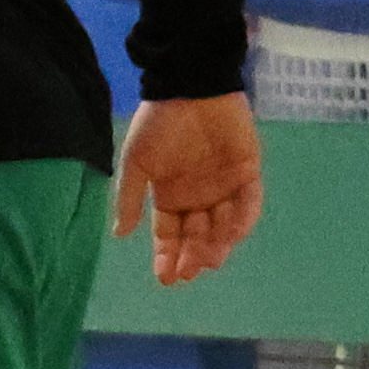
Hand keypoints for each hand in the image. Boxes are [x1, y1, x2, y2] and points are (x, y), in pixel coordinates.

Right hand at [114, 90, 262, 284]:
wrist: (190, 89)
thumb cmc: (158, 124)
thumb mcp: (136, 163)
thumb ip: (130, 199)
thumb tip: (119, 235)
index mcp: (169, 196)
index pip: (168, 234)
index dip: (166, 256)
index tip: (165, 279)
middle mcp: (197, 197)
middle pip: (196, 236)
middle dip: (191, 256)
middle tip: (188, 272)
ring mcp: (224, 187)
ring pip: (222, 225)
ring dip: (216, 244)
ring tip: (208, 259)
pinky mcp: (247, 173)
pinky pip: (249, 203)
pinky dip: (241, 220)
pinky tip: (230, 235)